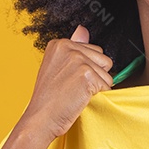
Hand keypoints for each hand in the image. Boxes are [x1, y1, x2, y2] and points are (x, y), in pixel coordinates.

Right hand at [19, 24, 113, 139]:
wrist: (41, 119)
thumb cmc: (48, 99)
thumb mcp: (57, 66)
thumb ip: (73, 47)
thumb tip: (83, 29)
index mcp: (60, 44)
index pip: (93, 51)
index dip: (86, 69)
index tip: (69, 79)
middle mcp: (68, 48)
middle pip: (104, 59)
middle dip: (95, 75)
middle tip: (73, 87)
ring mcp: (78, 60)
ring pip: (107, 73)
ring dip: (97, 86)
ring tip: (76, 93)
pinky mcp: (87, 75)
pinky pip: (107, 85)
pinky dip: (98, 95)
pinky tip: (80, 98)